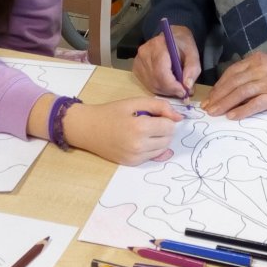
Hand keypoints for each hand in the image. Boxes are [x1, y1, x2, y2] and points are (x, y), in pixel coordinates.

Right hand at [62, 97, 183, 164]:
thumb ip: (159, 106)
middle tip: (149, 121)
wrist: (87, 128)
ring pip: (163, 149)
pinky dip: (150, 148)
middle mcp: (138, 146)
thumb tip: (179, 117)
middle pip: (168, 139)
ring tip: (143, 130)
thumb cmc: (111, 112)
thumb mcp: (135, 102)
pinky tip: (138, 140)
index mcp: (140, 127)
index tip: (155, 114)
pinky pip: (152, 157)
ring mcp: (134, 157)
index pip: (170, 126)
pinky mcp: (131, 163)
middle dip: (164, 129)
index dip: (166, 118)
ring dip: (159, 139)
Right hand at [132, 24, 200, 98]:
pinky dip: (159, 88)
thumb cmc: (182, 44)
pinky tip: (167, 84)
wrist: (170, 36)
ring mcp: (138, 61)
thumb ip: (192, 69)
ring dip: (166, 91)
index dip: (173, 86)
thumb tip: (187, 86)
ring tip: (176, 87)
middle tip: (183, 92)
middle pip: (156, 81)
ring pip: (151, 85)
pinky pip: (147, 84)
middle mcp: (144, 53)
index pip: (161, 72)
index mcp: (158, 46)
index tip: (184, 92)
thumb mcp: (193, 53)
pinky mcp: (136, 68)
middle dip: (171, 90)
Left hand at [201, 52, 266, 119]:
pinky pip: (256, 104)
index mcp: (256, 60)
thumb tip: (229, 90)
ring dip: (225, 104)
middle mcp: (260, 68)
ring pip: (241, 93)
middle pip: (233, 83)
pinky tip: (232, 116)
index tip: (210, 97)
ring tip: (215, 113)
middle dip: (218, 96)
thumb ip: (250, 74)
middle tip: (207, 107)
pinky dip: (242, 110)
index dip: (219, 86)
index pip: (231, 73)